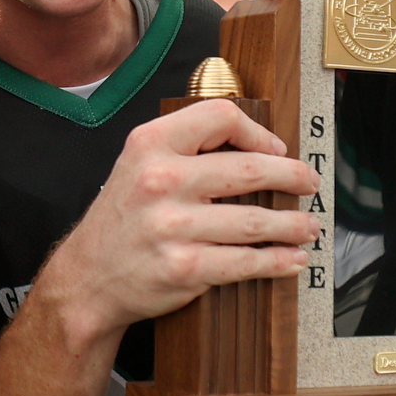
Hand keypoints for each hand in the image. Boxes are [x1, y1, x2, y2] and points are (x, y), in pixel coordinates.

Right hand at [31, 101, 320, 352]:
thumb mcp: (138, 164)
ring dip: (293, 224)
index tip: (276, 149)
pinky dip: (277, 261)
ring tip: (307, 226)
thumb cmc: (122, 220)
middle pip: (250, 169)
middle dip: (292, 177)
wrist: (87, 278)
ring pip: (255, 221)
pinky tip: (291, 258)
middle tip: (308, 184)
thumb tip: (257, 147)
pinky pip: (246, 262)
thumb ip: (185, 147)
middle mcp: (160, 180)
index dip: (257, 132)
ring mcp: (172, 226)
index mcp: (150, 144)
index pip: (219, 117)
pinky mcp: (184, 268)